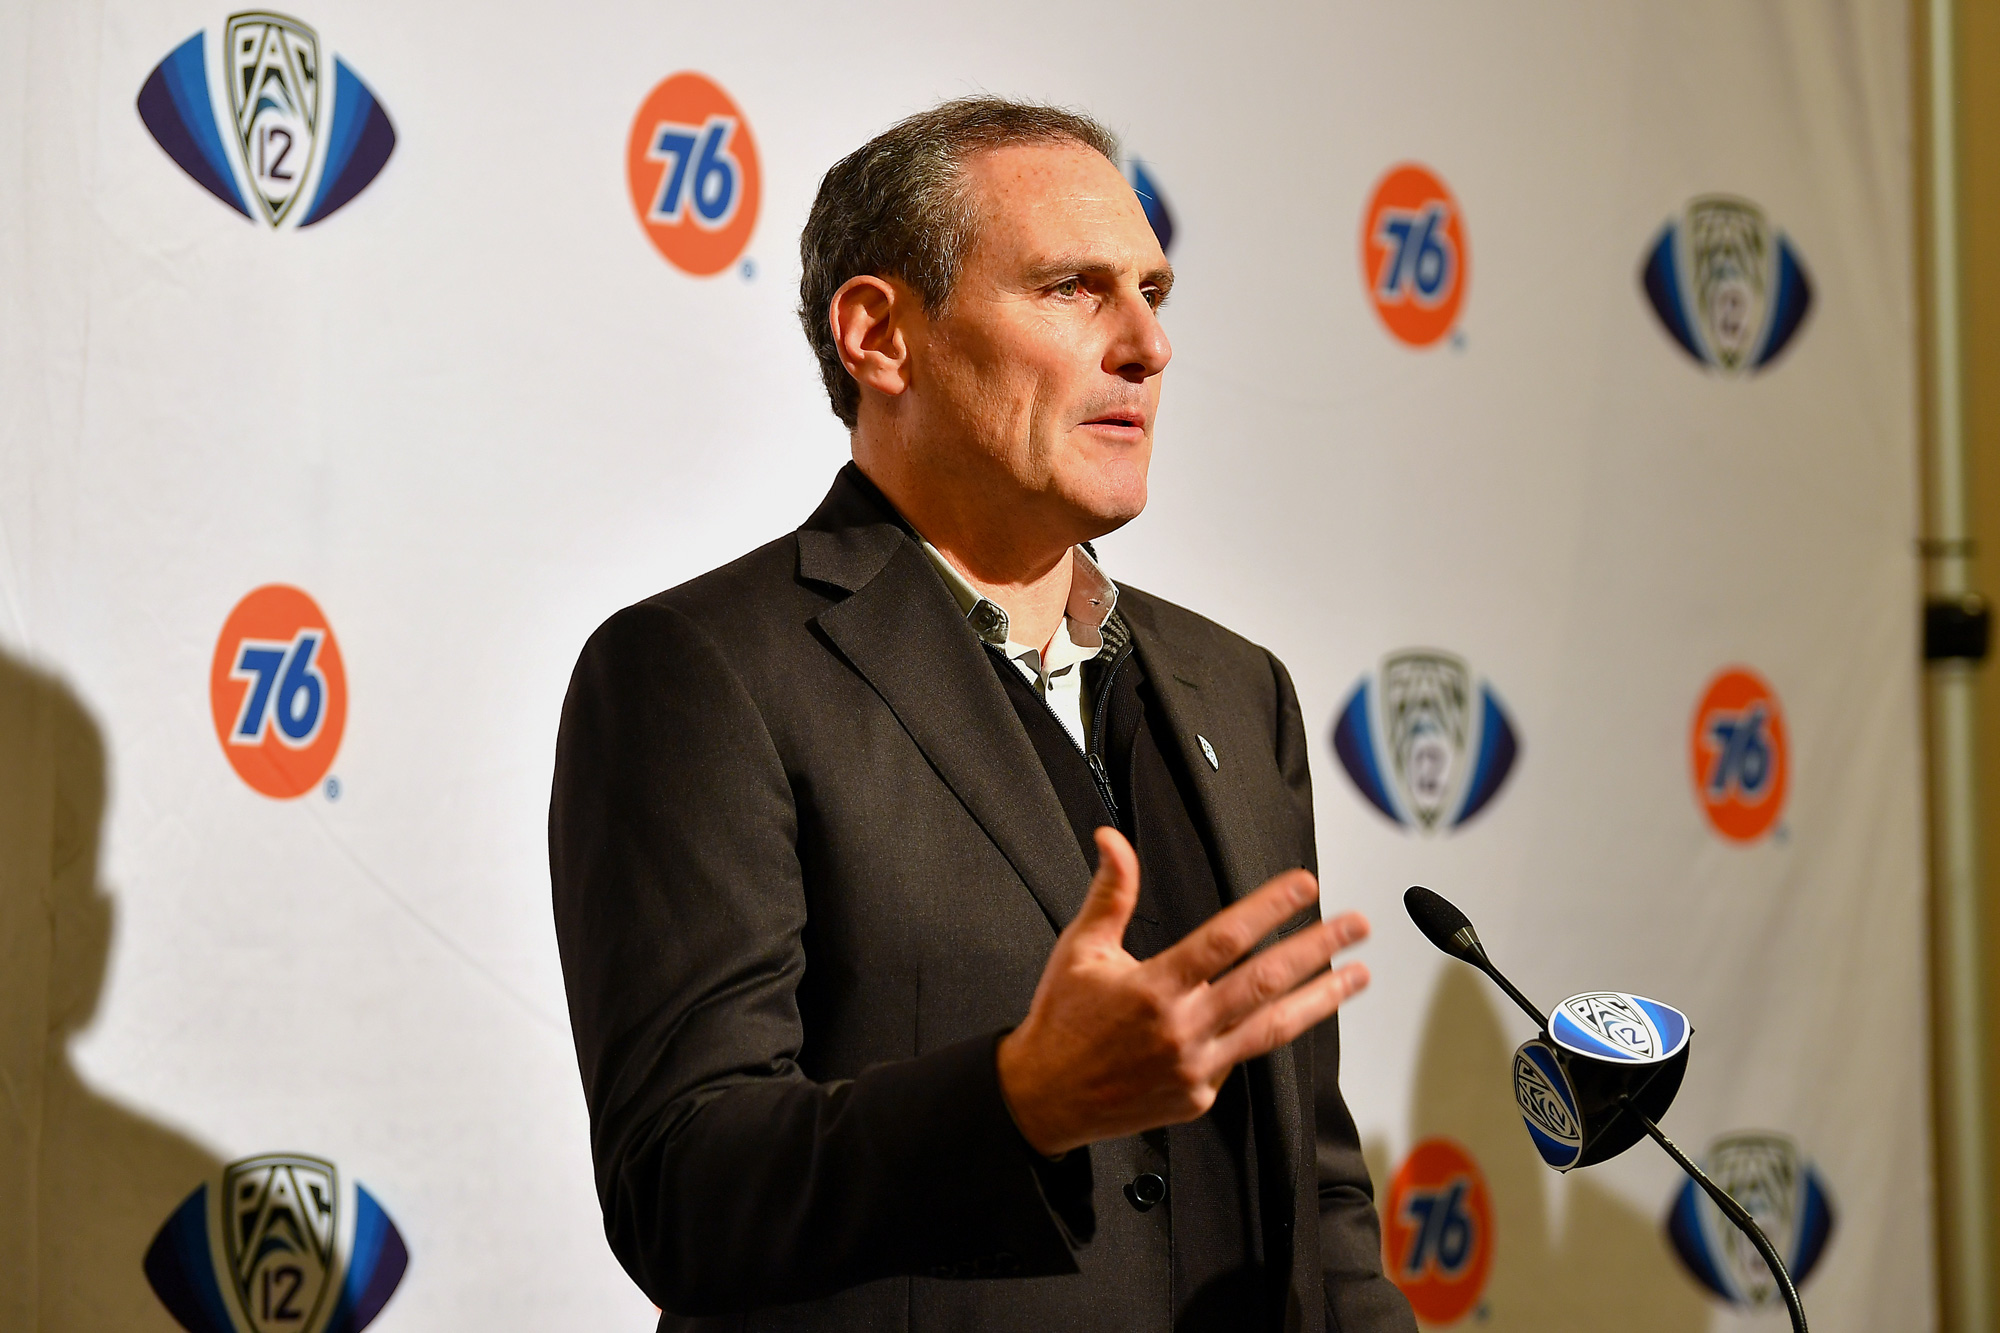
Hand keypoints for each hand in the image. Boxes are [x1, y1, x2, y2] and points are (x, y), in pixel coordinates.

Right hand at [995, 826, 1369, 1156]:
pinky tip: (1290, 1015)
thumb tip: (1113, 842)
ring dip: (1320, 999)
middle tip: (1355, 926)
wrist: (1043, 1099)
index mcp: (1153, 987)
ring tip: (1356, 977)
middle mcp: (1181, 1029)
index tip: (1304, 886)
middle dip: (1317, 949)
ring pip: (1272, 1028)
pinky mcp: (1198, 1097)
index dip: (1269, 908)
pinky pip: (1241, 1059)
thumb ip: (1109, 893)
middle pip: (1265, 981)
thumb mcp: (1079, 949)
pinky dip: (1266, 1034)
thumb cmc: (1061, 1021)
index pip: (1225, 938)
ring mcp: (1194, 1068)